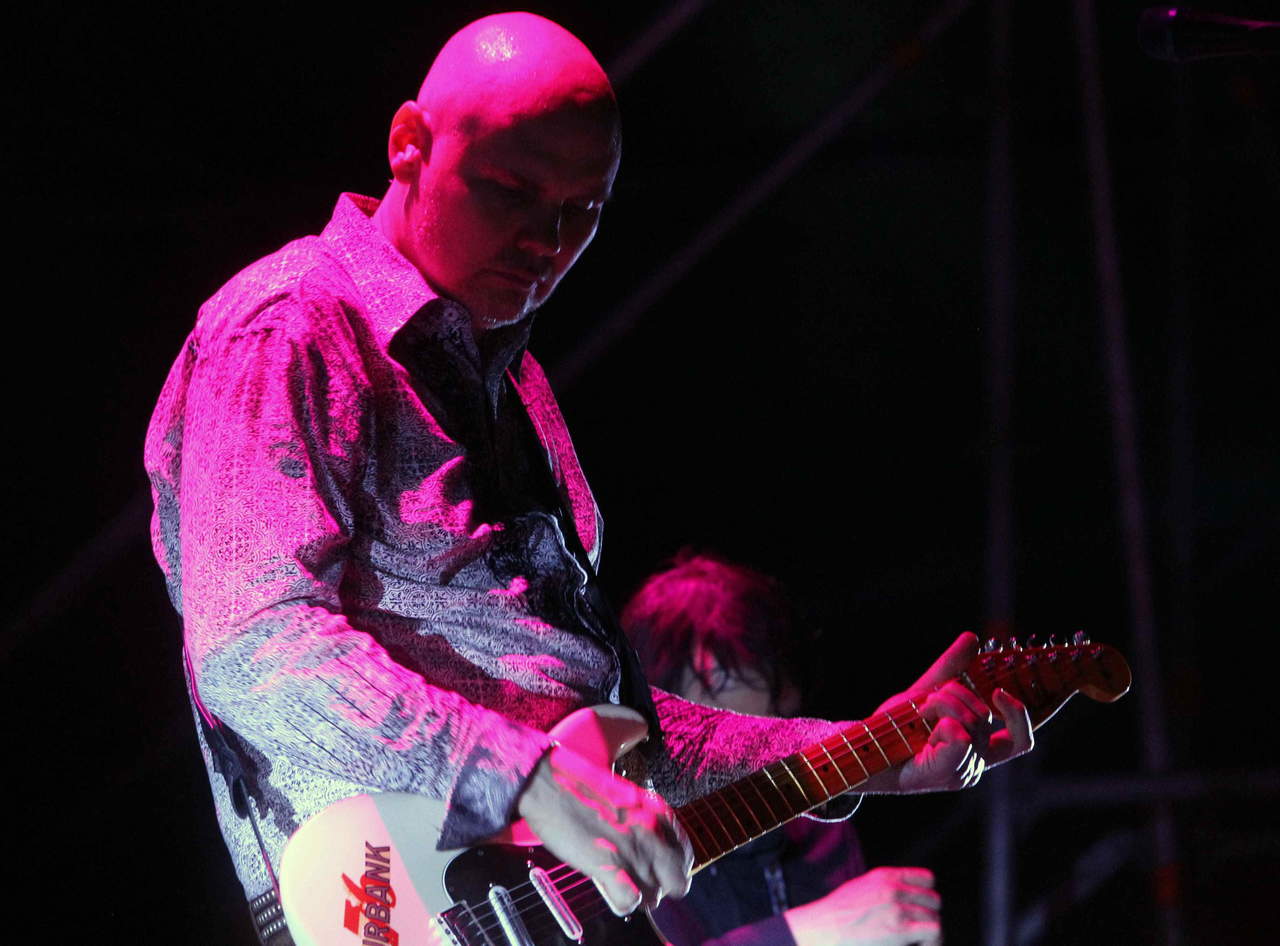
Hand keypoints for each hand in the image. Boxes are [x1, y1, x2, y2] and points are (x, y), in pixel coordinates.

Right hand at [515, 743, 692, 915]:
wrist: (550, 784)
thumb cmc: (581, 787)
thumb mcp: (626, 797)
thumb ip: (644, 821)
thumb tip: (647, 844)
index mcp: (658, 813)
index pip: (684, 857)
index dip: (670, 868)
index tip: (655, 869)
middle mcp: (653, 833)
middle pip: (677, 883)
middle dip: (660, 887)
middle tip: (640, 882)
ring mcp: (634, 851)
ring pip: (654, 897)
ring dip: (638, 896)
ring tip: (620, 884)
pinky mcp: (610, 867)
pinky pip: (630, 902)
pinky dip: (621, 902)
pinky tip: (610, 889)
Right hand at [785, 867, 941, 945]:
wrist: (822, 929)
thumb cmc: (837, 915)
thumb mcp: (861, 888)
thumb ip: (885, 888)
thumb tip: (905, 899)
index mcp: (885, 876)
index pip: (927, 879)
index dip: (928, 896)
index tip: (923, 909)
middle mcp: (894, 889)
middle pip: (934, 900)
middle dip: (930, 916)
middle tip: (920, 931)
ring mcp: (898, 909)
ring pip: (935, 918)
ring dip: (931, 933)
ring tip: (919, 943)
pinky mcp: (900, 930)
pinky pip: (934, 932)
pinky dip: (933, 942)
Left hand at [865, 632, 1032, 793]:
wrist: (865, 749)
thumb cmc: (895, 728)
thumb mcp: (925, 691)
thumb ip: (951, 669)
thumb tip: (972, 638)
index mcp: (978, 749)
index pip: (1021, 742)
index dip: (1025, 717)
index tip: (1005, 691)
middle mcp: (976, 764)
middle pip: (987, 717)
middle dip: (958, 693)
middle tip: (931, 697)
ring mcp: (963, 772)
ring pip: (973, 721)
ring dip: (943, 703)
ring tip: (920, 711)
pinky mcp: (947, 774)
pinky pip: (961, 735)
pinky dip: (941, 720)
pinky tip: (923, 725)